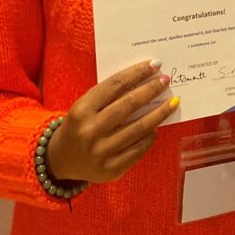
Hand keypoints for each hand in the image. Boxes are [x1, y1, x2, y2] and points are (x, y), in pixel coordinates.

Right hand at [46, 59, 177, 182]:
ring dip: (160, 113)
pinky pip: (138, 149)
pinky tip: (157, 126)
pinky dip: (151, 136)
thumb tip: (145, 79)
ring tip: (173, 101)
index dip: (137, 73)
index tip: (155, 64)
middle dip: (151, 90)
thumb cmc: (79, 125)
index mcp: (81, 110)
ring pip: (139, 128)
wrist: (60, 160)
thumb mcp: (85, 106)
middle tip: (166, 80)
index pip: (115, 85)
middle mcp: (90, 131)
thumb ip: (109, 94)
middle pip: (129, 105)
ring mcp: (100, 152)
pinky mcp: (110, 169)